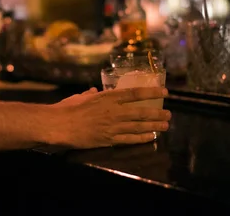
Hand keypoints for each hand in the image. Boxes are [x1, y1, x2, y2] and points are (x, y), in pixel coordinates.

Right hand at [51, 87, 170, 148]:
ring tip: (165, 125)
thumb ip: (90, 94)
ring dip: (154, 126)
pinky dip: (142, 138)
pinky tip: (151, 137)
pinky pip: (129, 139)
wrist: (60, 125)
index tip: (164, 91)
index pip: (135, 93)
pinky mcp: (108, 139)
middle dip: (157, 113)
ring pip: (138, 126)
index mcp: (108, 98)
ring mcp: (112, 126)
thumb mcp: (81, 97)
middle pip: (141, 112)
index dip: (151, 92)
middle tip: (169, 114)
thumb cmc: (68, 108)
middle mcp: (114, 111)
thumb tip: (94, 91)